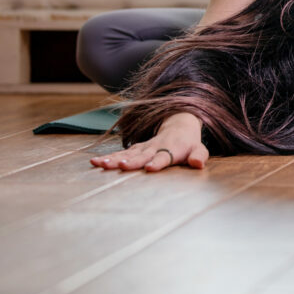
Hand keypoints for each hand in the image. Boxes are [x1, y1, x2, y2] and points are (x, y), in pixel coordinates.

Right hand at [91, 112, 208, 171]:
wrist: (179, 125)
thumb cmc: (189, 143)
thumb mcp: (198, 149)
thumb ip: (199, 156)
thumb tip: (198, 164)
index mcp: (171, 149)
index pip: (164, 156)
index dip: (157, 162)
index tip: (150, 168)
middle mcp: (155, 147)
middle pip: (142, 155)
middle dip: (131, 161)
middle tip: (121, 166)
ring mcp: (143, 148)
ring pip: (127, 153)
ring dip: (114, 159)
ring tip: (100, 164)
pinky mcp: (135, 149)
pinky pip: (120, 153)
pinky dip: (108, 157)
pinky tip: (94, 162)